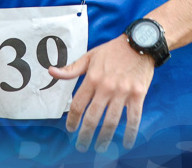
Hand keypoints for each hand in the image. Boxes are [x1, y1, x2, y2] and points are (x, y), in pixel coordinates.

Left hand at [49, 35, 153, 152]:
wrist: (140, 43)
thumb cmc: (113, 50)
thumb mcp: (90, 56)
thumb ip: (71, 69)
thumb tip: (51, 71)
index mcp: (92, 78)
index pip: (78, 104)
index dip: (72, 119)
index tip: (70, 129)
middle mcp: (106, 87)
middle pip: (93, 117)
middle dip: (85, 135)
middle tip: (82, 146)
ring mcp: (123, 92)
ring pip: (111, 121)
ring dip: (105, 138)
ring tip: (100, 148)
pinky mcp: (138, 94)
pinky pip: (133, 117)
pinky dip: (131, 132)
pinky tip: (127, 143)